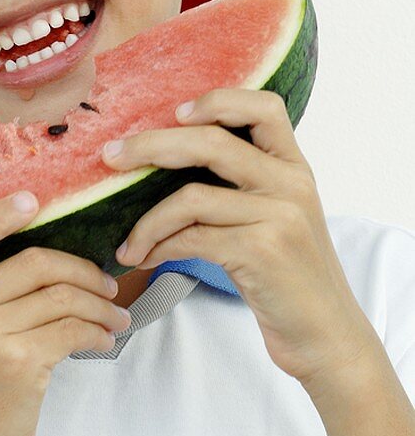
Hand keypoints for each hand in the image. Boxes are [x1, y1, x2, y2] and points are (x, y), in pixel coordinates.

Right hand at [0, 193, 131, 435]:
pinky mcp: (14, 362)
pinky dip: (98, 332)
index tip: (34, 202)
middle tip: (107, 286)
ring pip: (60, 294)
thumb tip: (52, 254)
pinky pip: (71, 328)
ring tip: (115, 318)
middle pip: (32, 261)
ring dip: (99, 305)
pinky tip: (105, 340)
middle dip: (82, 270)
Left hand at [101, 88, 378, 388]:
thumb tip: (161, 153)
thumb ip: (240, 181)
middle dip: (149, 146)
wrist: (325, 334)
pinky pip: (192, 238)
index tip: (174, 113)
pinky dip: (158, 246)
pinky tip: (143, 257)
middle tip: (110, 157)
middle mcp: (291, 182)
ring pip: (191, 196)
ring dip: (146, 221)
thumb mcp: (275, 214)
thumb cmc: (286, 273)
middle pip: (210, 141)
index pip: (263, 106)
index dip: (217, 101)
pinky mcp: (262, 251)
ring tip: (126, 242)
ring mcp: (280, 215)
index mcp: (293, 165)